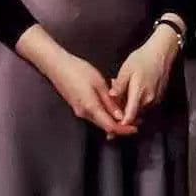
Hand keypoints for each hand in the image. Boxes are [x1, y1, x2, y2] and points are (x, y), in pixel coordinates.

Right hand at [18, 27, 136, 138]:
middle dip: (122, 126)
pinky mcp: (79, 107)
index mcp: (90, 108)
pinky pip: (95, 115)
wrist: (58, 66)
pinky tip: (115, 106)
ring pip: (101, 121)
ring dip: (115, 120)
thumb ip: (109, 101)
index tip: (136, 128)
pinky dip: (107, 114)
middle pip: (105, 126)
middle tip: (137, 120)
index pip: (110, 126)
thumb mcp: (99, 84)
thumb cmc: (79, 71)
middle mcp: (84, 114)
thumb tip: (121, 116)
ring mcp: (80, 111)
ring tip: (129, 113)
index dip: (124, 129)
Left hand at [110, 23, 181, 126]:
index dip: (120, 125)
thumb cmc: (142, 59)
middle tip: (110, 115)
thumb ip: (119, 86)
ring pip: (139, 112)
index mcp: (139, 94)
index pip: (130, 116)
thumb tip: (110, 98)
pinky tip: (130, 96)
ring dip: (129, 111)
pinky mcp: (158, 97)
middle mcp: (149, 101)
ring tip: (119, 101)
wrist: (161, 52)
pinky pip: (145, 106)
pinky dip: (136, 105)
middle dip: (122, 118)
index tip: (111, 130)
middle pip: (134, 117)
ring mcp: (155, 100)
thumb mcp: (126, 70)